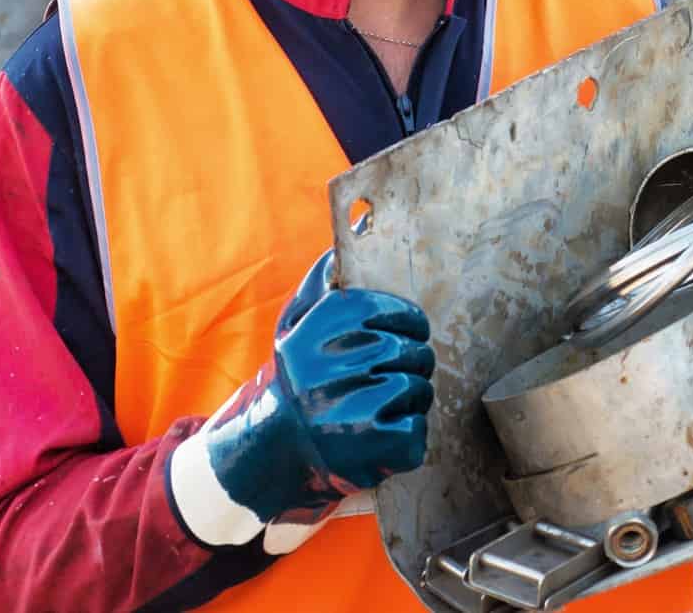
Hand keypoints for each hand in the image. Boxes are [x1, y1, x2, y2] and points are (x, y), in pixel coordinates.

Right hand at [166, 251, 435, 547]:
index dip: (409, 326)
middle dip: (411, 366)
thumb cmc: (298, 376)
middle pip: (414, 352)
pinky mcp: (368, 441)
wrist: (273, 446)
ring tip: (382, 406)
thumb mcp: (296, 324)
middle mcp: (333, 362)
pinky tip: (382, 433)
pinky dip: (408, 434)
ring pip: (419, 388)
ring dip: (411, 401)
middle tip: (386, 379)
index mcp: (323, 325)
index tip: (403, 337)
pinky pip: (416, 427)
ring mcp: (351, 404)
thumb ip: (321, 285)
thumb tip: (343, 246)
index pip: (397, 313)